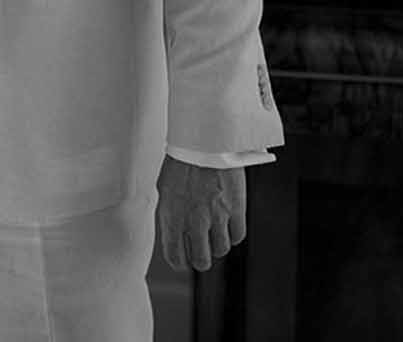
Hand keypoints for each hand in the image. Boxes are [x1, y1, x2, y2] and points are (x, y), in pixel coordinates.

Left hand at [156, 155, 247, 271]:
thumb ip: (170, 215)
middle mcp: (194, 221)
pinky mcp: (236, 208)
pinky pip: (237, 236)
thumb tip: (174, 233)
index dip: (180, 262)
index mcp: (172, 217)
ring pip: (221, 250)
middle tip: (201, 251)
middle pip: (201, 260)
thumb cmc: (181, 162)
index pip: (175, 257)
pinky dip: (232, 234)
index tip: (183, 260)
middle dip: (201, 258)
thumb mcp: (165, 190)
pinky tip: (228, 225)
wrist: (204, 140)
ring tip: (215, 233)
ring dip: (217, 245)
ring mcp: (217, 216)